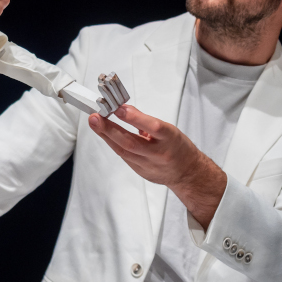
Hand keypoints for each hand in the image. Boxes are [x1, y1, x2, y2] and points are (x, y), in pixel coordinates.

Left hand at [88, 105, 226, 226]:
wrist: (187, 173)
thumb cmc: (177, 147)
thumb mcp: (168, 130)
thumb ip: (146, 121)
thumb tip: (124, 109)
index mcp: (170, 138)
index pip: (153, 127)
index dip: (135, 118)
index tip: (119, 108)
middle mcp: (159, 154)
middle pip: (131, 143)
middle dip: (110, 129)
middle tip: (95, 117)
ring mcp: (149, 165)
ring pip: (123, 151)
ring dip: (106, 136)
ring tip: (95, 123)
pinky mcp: (140, 172)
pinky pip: (123, 156)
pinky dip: (113, 143)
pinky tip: (104, 134)